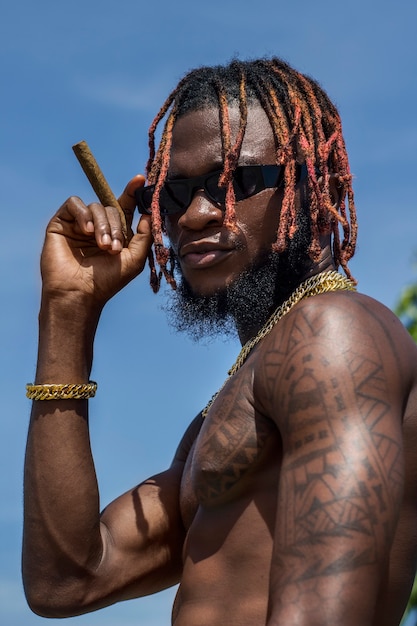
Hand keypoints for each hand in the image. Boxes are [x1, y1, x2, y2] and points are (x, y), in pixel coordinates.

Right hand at [40, 175, 151, 308]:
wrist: (79, 293)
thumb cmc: (107, 281)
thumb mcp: (135, 259)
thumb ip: (144, 235)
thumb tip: (148, 212)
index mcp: (115, 234)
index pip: (124, 208)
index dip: (132, 193)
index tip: (140, 180)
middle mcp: (97, 227)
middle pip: (111, 208)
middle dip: (116, 226)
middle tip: (113, 248)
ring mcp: (79, 224)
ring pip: (95, 206)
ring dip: (102, 225)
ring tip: (101, 245)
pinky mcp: (61, 223)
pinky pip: (74, 203)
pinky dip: (83, 214)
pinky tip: (86, 230)